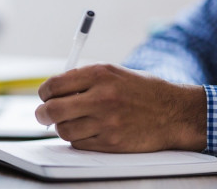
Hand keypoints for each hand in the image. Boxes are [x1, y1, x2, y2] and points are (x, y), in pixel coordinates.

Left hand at [35, 64, 206, 152]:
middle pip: (52, 110)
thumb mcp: (114, 73)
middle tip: (43, 115)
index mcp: (100, 74)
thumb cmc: (142, 91)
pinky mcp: (111, 142)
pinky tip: (88, 130)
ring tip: (72, 122)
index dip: (44, 92)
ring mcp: (106, 122)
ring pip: (63, 130)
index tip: (45, 96)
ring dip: (62, 127)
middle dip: (42, 114)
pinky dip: (78, 139)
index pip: (54, 85)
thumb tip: (52, 91)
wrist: (174, 113)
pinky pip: (79, 143)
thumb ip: (84, 79)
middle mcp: (101, 97)